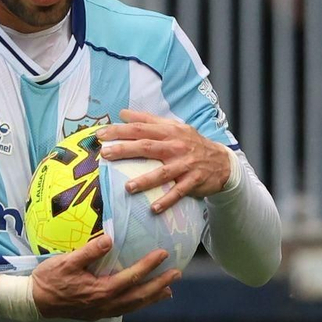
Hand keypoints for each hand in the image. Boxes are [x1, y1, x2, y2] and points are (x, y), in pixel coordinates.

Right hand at [28, 234, 180, 319]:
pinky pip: (124, 310)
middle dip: (159, 284)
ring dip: (152, 298)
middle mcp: (105, 305)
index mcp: (100, 291)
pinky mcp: (96, 314)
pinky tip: (142, 299)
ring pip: (133, 306)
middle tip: (177, 274)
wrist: (33, 302)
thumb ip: (89, 252)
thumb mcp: (66, 262)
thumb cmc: (49, 279)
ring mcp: (101, 312)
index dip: (149, 266)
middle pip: (139, 296)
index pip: (131, 278)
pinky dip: (138, 304)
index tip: (163, 254)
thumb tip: (110, 239)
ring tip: (168, 290)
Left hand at [95, 108, 231, 212]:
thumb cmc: (191, 143)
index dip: (120, 130)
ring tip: (128, 187)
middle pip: (147, 147)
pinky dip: (167, 200)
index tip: (100, 135)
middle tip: (105, 154)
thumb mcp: (173, 127)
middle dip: (125, 150)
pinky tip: (154, 209)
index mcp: (168, 132)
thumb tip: (122, 113)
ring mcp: (185, 164)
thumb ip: (148, 120)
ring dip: (145, 180)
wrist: (221, 161)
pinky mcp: (193, 181)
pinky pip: (179, 192)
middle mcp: (176, 146)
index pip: (141, 129)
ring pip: (163, 173)